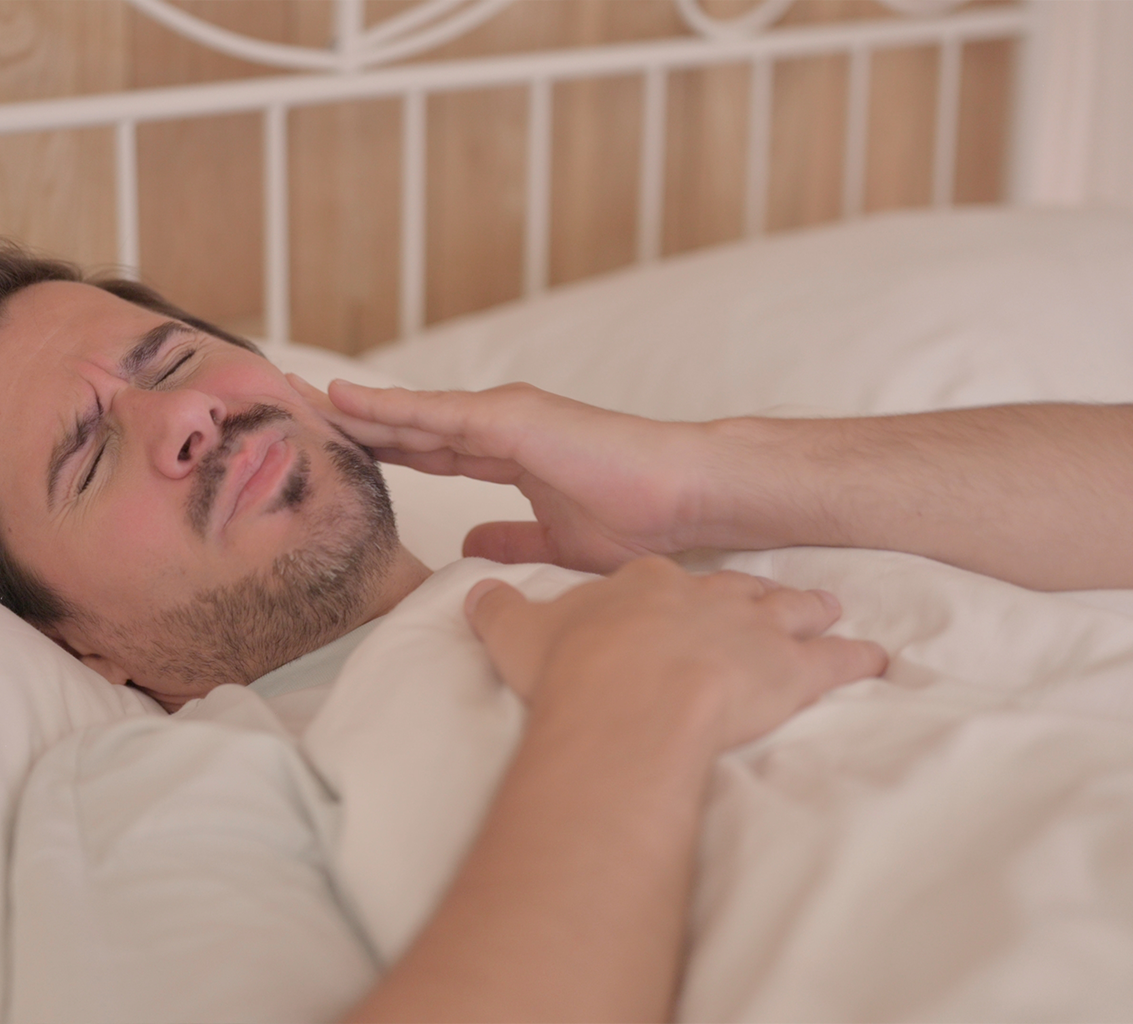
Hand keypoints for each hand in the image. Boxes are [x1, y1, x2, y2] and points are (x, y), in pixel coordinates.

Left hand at [292, 376, 705, 572]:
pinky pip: (437, 414)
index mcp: (505, 453)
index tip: (328, 448)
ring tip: (294, 398)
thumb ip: (511, 535)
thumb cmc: (637, 517)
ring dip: (351, 407)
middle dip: (348, 420)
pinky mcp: (513, 418)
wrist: (686, 496)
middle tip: (289, 412)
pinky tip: (345, 403)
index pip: (423, 448)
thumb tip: (472, 547)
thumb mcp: (554, 538)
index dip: (375, 446)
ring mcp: (504, 415)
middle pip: (404, 423)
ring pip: (410, 412)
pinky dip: (388, 407)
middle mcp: (497, 425)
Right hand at [464, 557, 885, 752]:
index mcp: (641, 583)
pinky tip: (877, 657)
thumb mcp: (518, 633)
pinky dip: (857, 658)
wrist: (633, 702)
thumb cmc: (576, 671)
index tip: (661, 590)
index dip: (659, 587)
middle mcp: (703, 595)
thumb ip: (498, 610)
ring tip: (829, 607)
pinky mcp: (792, 671)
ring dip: (810, 611)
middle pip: (731, 586)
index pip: (654, 577)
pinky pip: (837, 660)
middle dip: (748, 591)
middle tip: (764, 593)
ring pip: (790, 610)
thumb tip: (474, 593)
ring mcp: (752, 628)